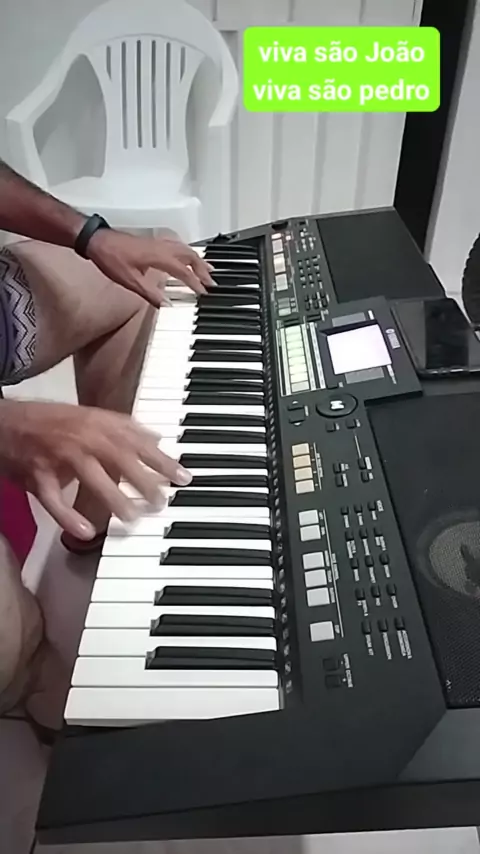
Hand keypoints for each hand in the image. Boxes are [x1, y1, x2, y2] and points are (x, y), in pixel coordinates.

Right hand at [0, 400, 191, 539]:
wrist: (5, 423)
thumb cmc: (51, 422)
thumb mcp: (90, 417)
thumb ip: (124, 428)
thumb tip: (157, 438)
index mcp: (97, 424)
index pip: (138, 442)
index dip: (162, 460)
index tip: (183, 478)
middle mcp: (81, 438)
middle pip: (120, 458)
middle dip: (144, 481)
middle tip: (162, 502)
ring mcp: (58, 457)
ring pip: (91, 477)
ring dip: (114, 499)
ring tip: (132, 517)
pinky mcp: (37, 476)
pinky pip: (54, 499)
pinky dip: (69, 517)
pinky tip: (88, 532)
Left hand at [86, 229, 214, 306]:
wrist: (98, 241)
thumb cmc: (112, 258)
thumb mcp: (130, 281)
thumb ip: (150, 294)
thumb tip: (166, 304)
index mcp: (159, 257)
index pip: (184, 271)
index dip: (195, 283)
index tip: (203, 292)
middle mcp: (162, 248)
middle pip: (190, 257)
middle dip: (203, 270)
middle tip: (212, 282)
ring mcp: (158, 243)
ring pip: (186, 249)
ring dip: (198, 260)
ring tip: (208, 269)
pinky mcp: (154, 242)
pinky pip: (178, 245)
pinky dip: (188, 252)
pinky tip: (188, 256)